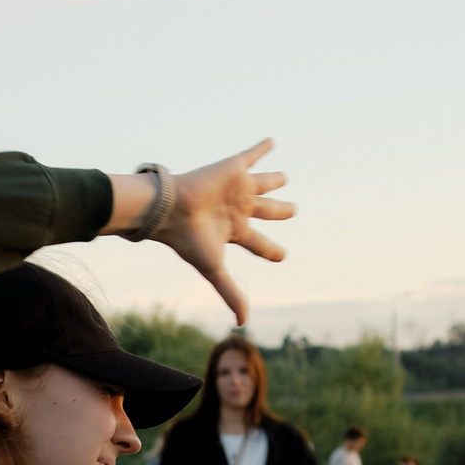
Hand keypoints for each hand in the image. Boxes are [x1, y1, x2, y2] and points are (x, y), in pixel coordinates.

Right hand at [158, 142, 294, 322]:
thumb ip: (230, 292)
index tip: (282, 256)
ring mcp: (236, 189)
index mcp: (234, 233)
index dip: (272, 251)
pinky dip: (262, 148)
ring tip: (284, 177)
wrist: (170, 209)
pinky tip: (273, 141)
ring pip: (262, 185)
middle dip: (281, 212)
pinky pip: (251, 156)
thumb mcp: (214, 269)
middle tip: (294, 211)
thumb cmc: (189, 240)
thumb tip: (242, 322)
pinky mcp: (231, 169)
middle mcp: (237, 210)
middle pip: (266, 212)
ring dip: (274, 181)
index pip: (259, 244)